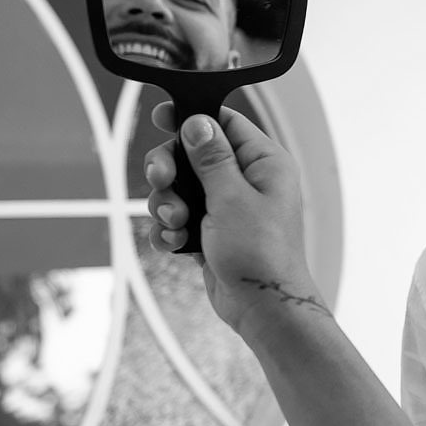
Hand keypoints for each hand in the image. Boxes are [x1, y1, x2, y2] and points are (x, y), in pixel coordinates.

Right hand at [145, 102, 322, 335]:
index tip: (161, 117)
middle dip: (170, 170)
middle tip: (162, 181)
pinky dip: (171, 230)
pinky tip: (177, 244)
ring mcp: (228, 207)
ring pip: (180, 189)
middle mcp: (248, 181)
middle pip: (193, 155)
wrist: (262, 308)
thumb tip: (198, 122)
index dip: (192, 118)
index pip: (225, 123)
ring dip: (168, 205)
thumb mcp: (232, 197)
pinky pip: (179, 219)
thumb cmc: (261, 253)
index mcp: (264, 163)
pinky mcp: (211, 232)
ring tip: (178, 223)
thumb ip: (211, 158)